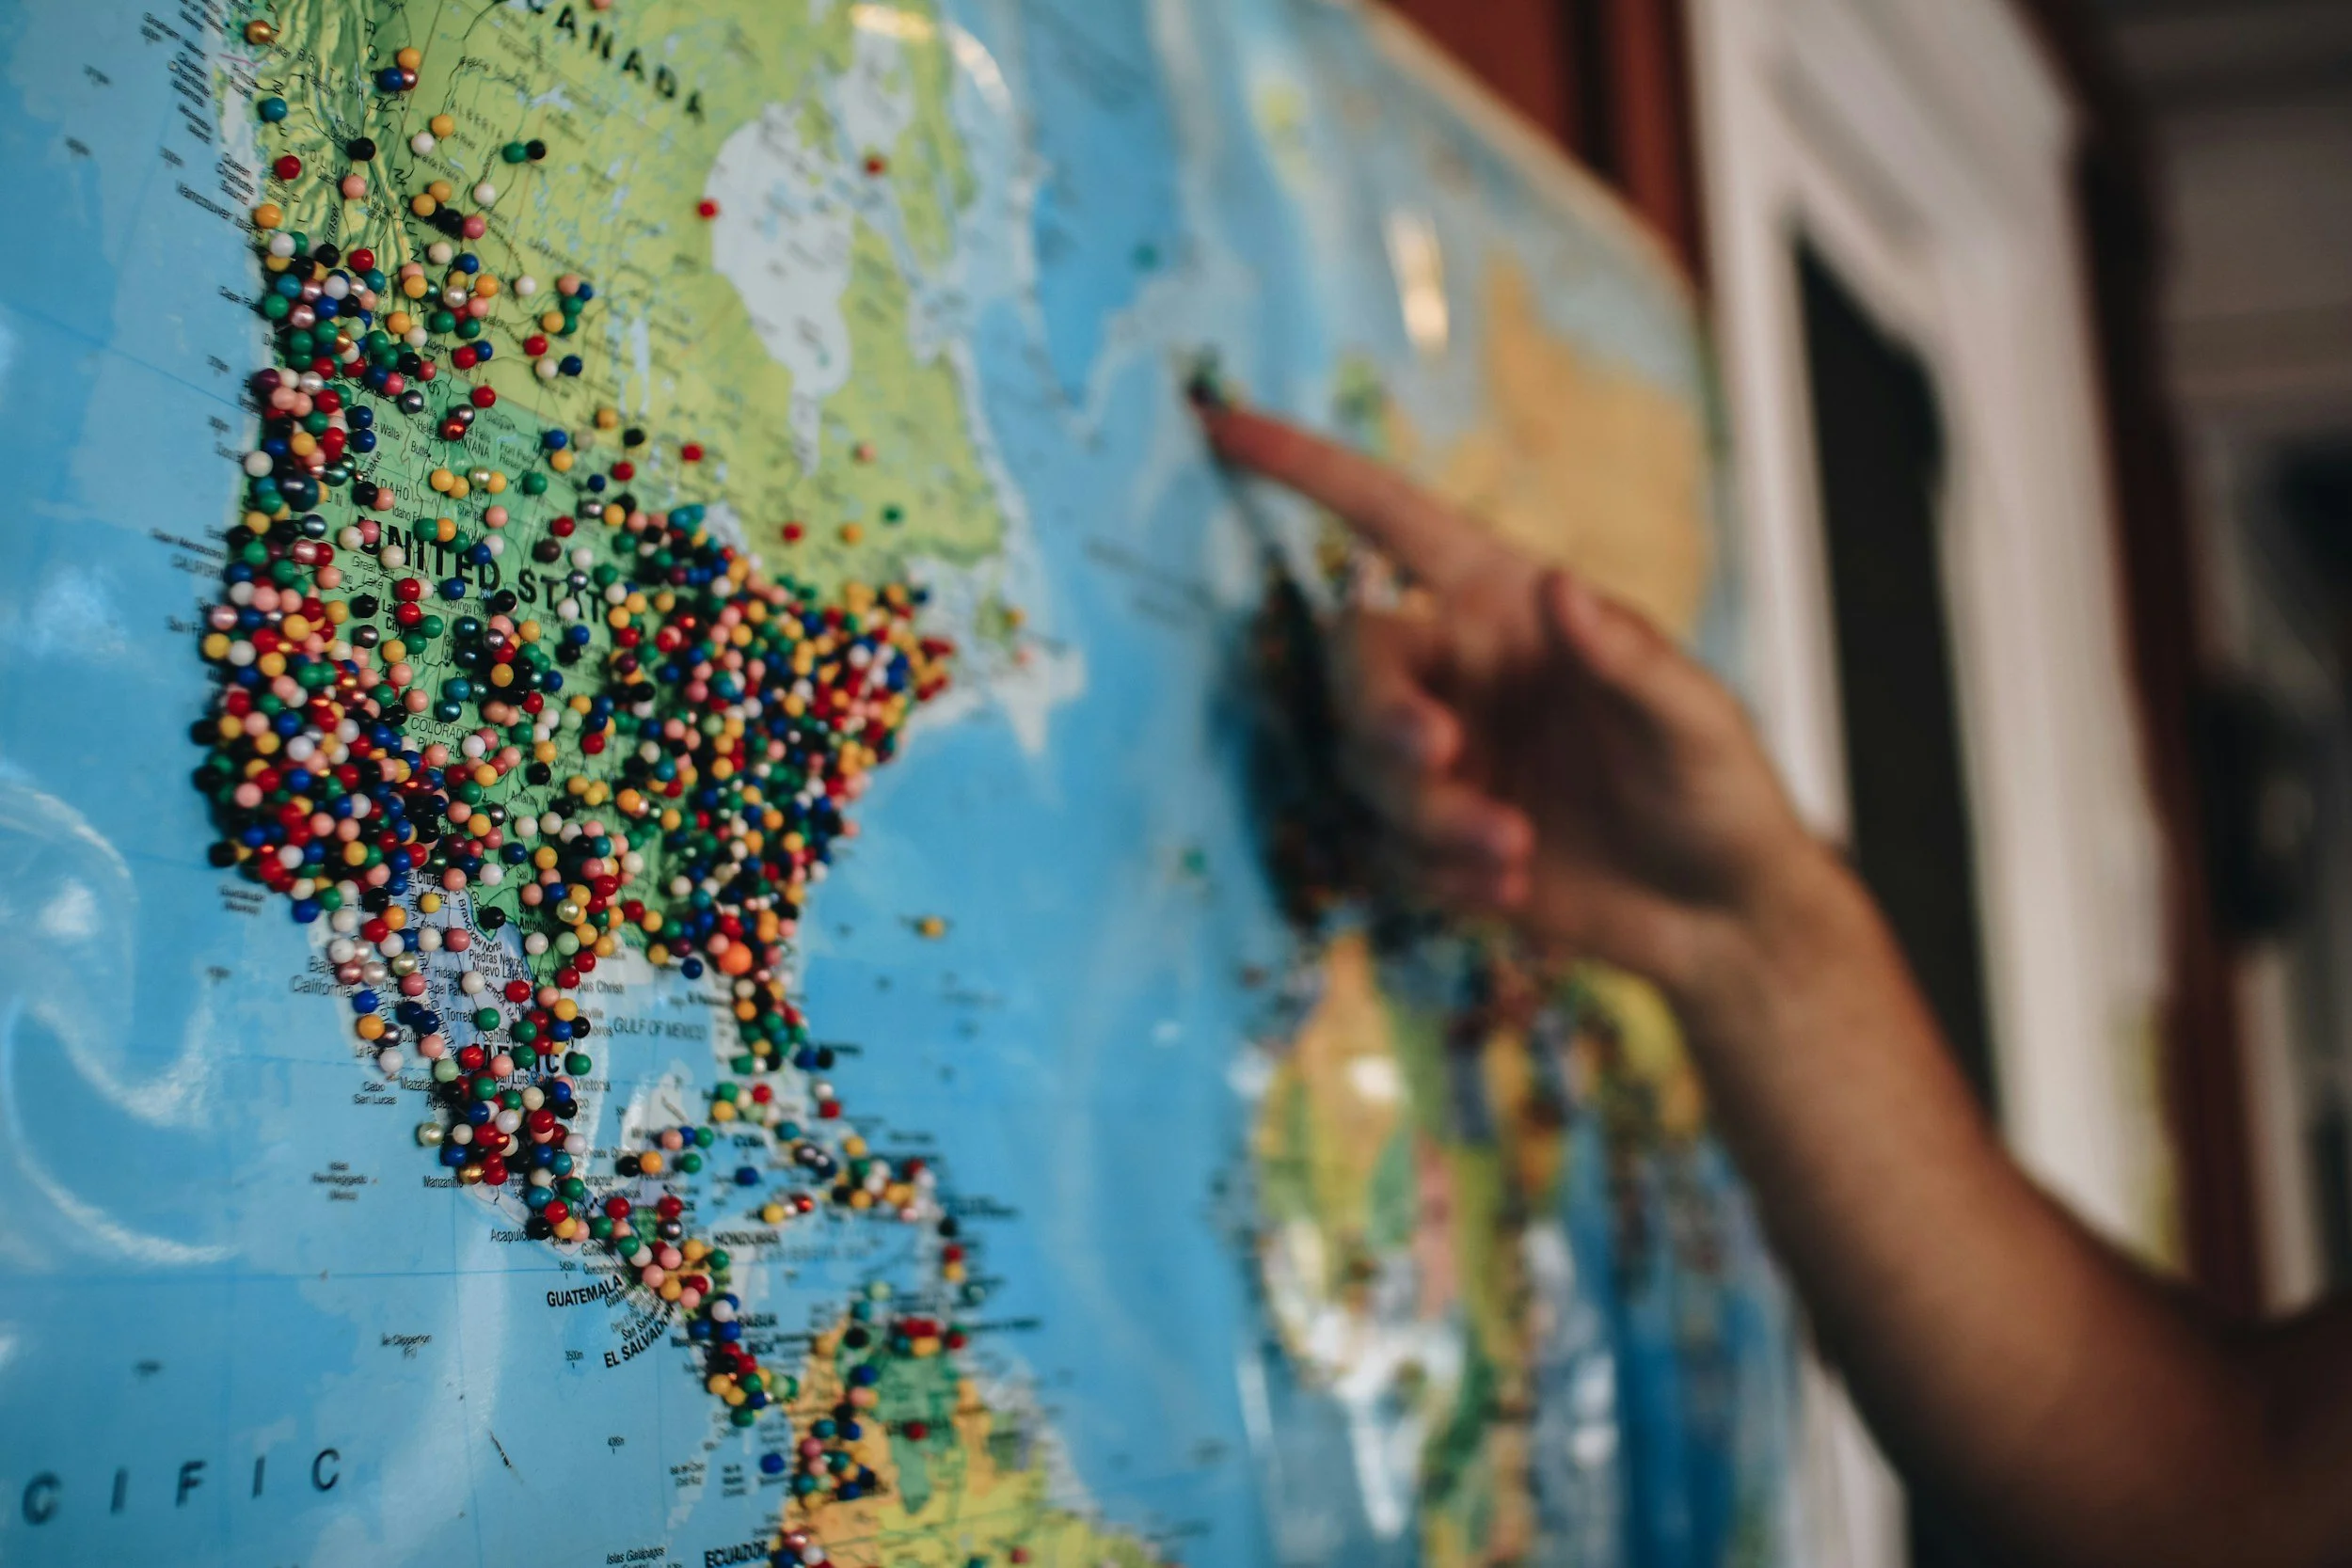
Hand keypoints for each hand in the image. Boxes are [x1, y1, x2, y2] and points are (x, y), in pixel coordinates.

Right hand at [1200, 404, 1819, 989]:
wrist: (1722, 918)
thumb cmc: (1719, 789)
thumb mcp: (1698, 718)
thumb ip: (1631, 658)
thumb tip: (1560, 589)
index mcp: (1507, 606)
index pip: (1390, 519)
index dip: (1308, 470)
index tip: (1222, 425)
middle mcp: (1459, 671)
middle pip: (1358, 661)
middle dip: (1384, 710)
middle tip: (1438, 756)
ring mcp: (1442, 759)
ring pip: (1365, 767)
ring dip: (1427, 813)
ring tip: (1516, 849)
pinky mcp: (1432, 841)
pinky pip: (1387, 848)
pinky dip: (1441, 871)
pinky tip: (1517, 886)